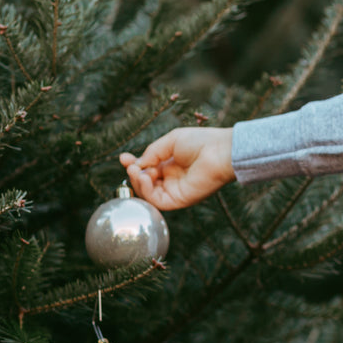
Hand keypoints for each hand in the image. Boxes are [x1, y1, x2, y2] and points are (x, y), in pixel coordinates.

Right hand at [119, 127, 234, 210]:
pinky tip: (144, 178)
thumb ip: (152, 153)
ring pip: (148, 194)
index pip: (146, 169)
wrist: (220, 151)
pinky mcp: (180, 200)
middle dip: (133, 174)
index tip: (123, 158)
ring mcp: (176, 190)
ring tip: (136, 171)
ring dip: (138, 183)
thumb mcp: (170, 142)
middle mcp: (172, 179)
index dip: (133, 165)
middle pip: (145, 183)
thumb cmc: (200, 142)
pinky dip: (146, 191)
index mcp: (171, 164)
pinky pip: (157, 201)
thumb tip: (135, 165)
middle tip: (130, 165)